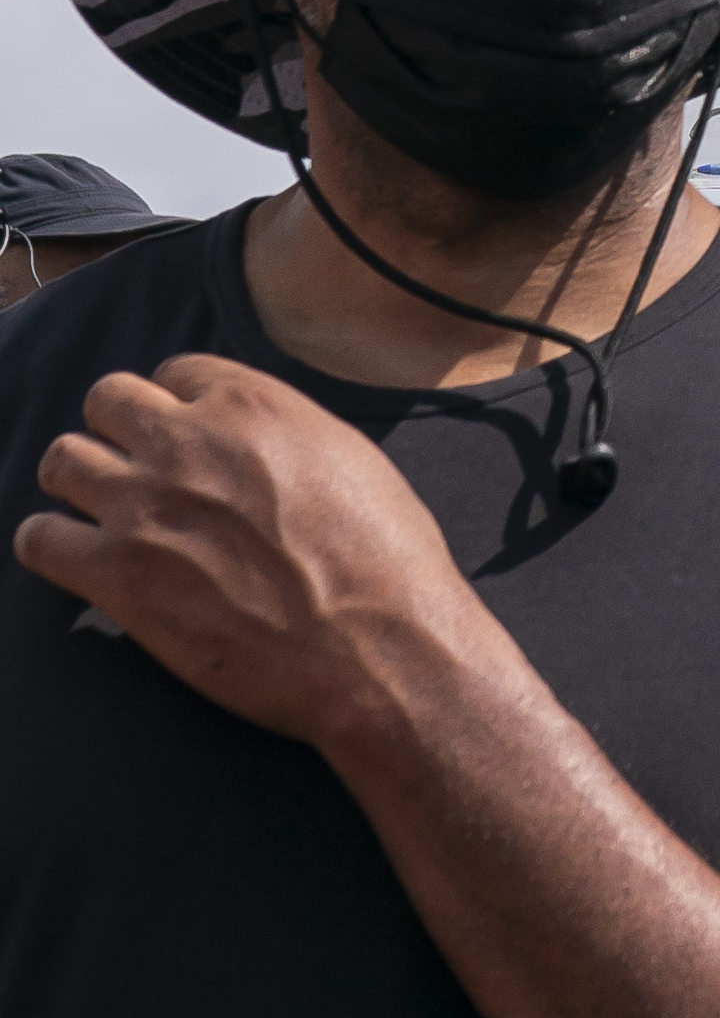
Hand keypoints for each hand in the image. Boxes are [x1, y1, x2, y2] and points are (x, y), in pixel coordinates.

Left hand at [12, 355, 489, 746]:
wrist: (376, 644)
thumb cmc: (385, 558)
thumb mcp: (350, 458)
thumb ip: (287, 433)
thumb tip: (257, 443)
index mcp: (254, 404)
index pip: (176, 373)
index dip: (180, 409)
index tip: (188, 441)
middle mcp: (188, 442)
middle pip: (107, 401)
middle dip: (120, 432)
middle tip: (142, 473)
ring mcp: (143, 506)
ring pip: (61, 460)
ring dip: (80, 483)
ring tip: (107, 516)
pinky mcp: (116, 575)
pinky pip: (37, 539)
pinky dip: (52, 545)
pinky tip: (84, 564)